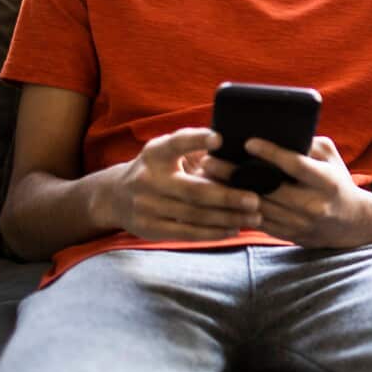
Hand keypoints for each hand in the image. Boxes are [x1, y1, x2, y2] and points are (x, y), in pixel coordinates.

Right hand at [104, 128, 261, 240]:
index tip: (219, 138)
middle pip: (194, 191)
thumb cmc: (157, 169)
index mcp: (155, 153)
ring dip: (227, 218)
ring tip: (253, 217)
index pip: (176, 143)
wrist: (116, 196)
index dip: (197, 140)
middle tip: (255, 199)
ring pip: (194, 215)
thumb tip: (235, 147)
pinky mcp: (149, 228)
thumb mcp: (166, 151)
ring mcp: (146, 206)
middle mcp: (147, 179)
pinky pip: (186, 233)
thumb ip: (193, 148)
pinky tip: (233, 229)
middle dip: (228, 196)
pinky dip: (212, 232)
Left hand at [203, 136, 371, 248]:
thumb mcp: (331, 159)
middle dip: (235, 174)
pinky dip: (237, 209)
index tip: (247, 142)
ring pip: (257, 207)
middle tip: (209, 161)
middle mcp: (313, 205)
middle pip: (267, 189)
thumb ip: (308, 145)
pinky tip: (219, 197)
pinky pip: (258, 222)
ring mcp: (300, 223)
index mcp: (327, 182)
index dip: (271, 153)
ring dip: (229, 193)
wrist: (352, 222)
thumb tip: (280, 132)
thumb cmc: (337, 182)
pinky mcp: (289, 235)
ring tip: (207, 178)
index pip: (295, 166)